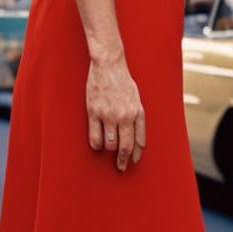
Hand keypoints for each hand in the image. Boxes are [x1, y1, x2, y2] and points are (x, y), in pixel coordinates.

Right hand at [86, 53, 144, 172]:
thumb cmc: (123, 81)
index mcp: (137, 112)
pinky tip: (97, 144)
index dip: (135, 154)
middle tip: (121, 167)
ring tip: (108, 150)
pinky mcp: (94, 112)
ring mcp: (108, 115)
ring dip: (109, 151)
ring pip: (110, 145)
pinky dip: (97, 145)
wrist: (109, 64)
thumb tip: (137, 140)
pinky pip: (95, 137)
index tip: (133, 161)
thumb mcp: (137, 98)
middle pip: (125, 147)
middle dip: (123, 160)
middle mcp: (124, 115)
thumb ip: (137, 117)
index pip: (139, 141)